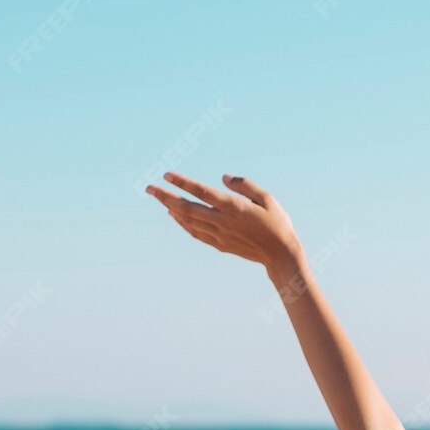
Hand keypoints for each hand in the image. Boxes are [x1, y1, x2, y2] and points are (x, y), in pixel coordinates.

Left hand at [146, 172, 300, 276]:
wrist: (281, 255)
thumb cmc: (277, 223)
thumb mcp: (267, 198)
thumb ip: (245, 185)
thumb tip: (223, 178)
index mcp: (234, 208)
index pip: (202, 192)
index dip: (183, 183)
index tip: (167, 174)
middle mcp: (223, 222)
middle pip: (187, 207)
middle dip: (165, 197)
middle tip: (148, 188)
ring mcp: (220, 235)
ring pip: (188, 221)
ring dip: (171, 208)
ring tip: (158, 198)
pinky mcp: (220, 245)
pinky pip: (196, 233)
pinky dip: (182, 224)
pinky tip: (174, 216)